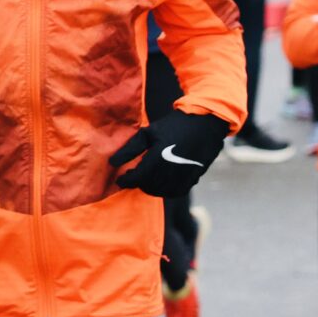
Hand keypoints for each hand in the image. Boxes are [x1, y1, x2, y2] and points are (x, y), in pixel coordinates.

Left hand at [108, 109, 231, 199]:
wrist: (205, 124)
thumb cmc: (174, 126)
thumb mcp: (148, 132)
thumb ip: (130, 149)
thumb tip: (112, 162)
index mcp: (158, 158)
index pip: (136, 178)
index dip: (125, 181)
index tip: (120, 178)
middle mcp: (171, 170)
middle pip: (148, 187)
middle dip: (138, 183)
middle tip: (135, 174)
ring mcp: (184, 176)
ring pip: (161, 192)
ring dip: (151, 187)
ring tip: (148, 177)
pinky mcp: (194, 178)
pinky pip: (176, 192)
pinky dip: (166, 190)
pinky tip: (163, 181)